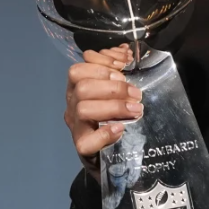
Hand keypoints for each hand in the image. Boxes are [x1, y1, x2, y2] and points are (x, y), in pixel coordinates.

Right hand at [64, 45, 142, 181]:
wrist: (109, 156)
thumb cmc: (113, 115)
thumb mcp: (114, 89)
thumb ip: (117, 70)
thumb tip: (126, 52)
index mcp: (77, 88)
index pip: (77, 70)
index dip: (101, 65)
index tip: (123, 67)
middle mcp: (72, 105)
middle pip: (82, 88)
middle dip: (113, 87)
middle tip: (136, 94)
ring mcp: (76, 127)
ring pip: (83, 109)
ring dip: (113, 106)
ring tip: (135, 110)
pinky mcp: (83, 148)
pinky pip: (86, 142)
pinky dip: (104, 133)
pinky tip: (119, 129)